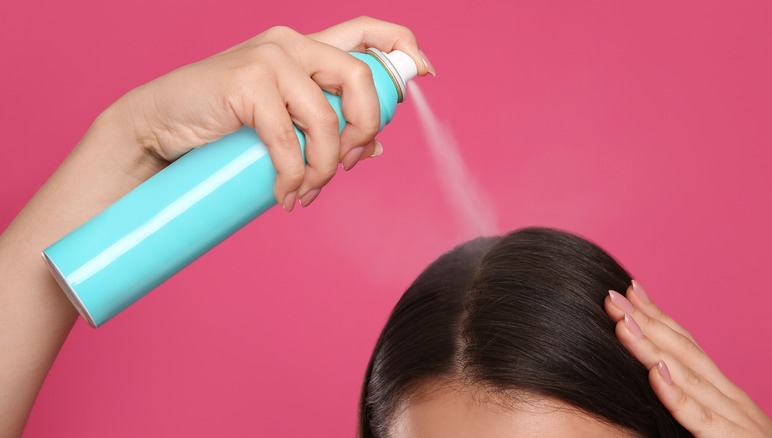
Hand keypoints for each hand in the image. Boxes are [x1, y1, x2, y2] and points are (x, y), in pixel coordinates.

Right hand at [109, 16, 432, 209]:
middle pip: (361, 78)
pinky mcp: (247, 82)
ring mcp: (269, 59)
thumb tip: (373, 148)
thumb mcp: (281, 121)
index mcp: (304, 48)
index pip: (365, 31)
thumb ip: (323, 124)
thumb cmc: (220, 125)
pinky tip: (286, 194)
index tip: (426, 72)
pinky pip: (290, 138)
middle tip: (348, 166)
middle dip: (365, 129)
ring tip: (305, 193)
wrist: (158, 127)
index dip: (402, 45)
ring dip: (325, 168)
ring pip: (327, 118)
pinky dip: (293, 175)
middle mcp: (291, 44)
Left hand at [604, 281, 771, 436]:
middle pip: (683, 350)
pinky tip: (656, 374)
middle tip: (613, 296)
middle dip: (647, 321)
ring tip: (623, 322)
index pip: (686, 344)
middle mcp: (730, 397)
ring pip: (687, 376)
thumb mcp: (718, 424)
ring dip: (652, 347)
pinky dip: (677, 395)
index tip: (628, 290)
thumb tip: (654, 375)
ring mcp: (734, 418)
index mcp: (724, 391)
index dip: (657, 316)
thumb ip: (691, 403)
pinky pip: (700, 417)